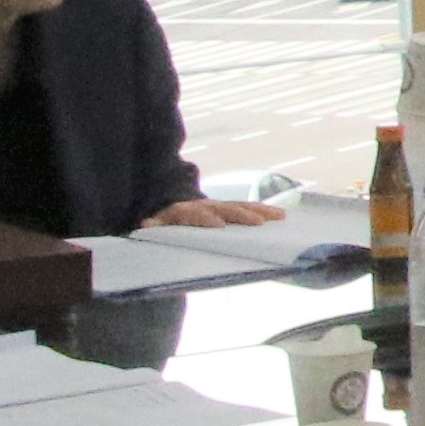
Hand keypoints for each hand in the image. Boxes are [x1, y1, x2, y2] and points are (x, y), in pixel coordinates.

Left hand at [147, 196, 284, 227]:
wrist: (175, 200)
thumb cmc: (168, 218)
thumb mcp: (158, 221)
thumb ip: (155, 225)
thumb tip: (145, 224)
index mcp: (188, 211)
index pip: (198, 214)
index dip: (207, 219)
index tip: (219, 225)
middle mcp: (208, 206)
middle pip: (226, 209)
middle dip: (242, 215)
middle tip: (258, 223)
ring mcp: (221, 205)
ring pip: (242, 207)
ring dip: (260, 212)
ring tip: (277, 217)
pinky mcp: (231, 208)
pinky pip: (249, 209)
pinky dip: (264, 211)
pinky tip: (280, 215)